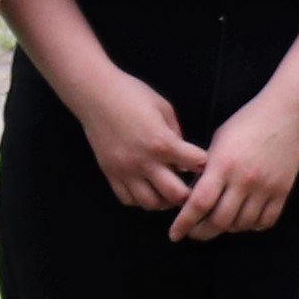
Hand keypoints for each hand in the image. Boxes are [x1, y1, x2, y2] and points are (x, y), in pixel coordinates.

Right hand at [63, 64, 204, 215]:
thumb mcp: (164, 107)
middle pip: (175, 195)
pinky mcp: (110, 174)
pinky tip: (145, 189)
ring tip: (167, 192)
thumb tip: (183, 155)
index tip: (202, 163)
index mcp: (163, 142)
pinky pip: (127, 199)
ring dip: (164, 201)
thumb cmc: (132, 94)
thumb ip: (176, 134)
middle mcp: (145, 162)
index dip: (203, 163)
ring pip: (151, 204)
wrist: (95, 95)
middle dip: (188, 192)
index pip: (196, 163)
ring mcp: (126, 171)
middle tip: (189, 187)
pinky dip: (140, 199)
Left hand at [174, 86, 298, 240]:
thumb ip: (207, 170)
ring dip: (227, 229)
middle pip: (219, 221)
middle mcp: (243, 180)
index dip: (184, 223)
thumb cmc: (246, 123)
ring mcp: (265, 188)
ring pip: (242, 224)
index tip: (175, 234)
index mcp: (222, 165)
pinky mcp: (282, 191)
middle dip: (202, 232)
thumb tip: (193, 196)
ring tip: (219, 223)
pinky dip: (252, 226)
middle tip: (194, 233)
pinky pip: (266, 221)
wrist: (285, 115)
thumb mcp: (218, 142)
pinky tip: (245, 220)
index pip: (199, 203)